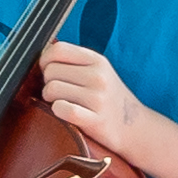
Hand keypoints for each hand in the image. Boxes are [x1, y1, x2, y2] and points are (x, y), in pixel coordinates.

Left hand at [34, 39, 151, 158]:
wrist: (135, 127)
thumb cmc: (109, 99)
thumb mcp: (99, 72)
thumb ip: (74, 62)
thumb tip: (42, 57)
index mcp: (97, 61)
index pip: (58, 49)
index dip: (45, 60)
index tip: (48, 71)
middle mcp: (98, 76)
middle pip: (50, 70)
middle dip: (47, 82)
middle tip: (59, 92)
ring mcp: (97, 98)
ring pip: (51, 89)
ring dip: (50, 99)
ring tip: (63, 103)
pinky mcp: (94, 119)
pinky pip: (61, 109)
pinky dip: (57, 111)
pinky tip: (64, 113)